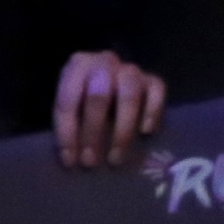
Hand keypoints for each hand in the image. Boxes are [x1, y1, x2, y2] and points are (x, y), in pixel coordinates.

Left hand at [54, 48, 165, 168]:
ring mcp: (131, 70)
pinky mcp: (152, 80)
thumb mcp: (70, 106)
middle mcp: (105, 61)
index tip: (71, 161)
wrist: (110, 82)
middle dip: (93, 132)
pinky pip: (157, 92)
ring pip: (129, 95)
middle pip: (99, 96)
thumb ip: (69, 123)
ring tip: (115, 157)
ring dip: (121, 130)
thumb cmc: (85, 99)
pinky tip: (145, 133)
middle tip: (91, 162)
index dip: (67, 132)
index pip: (68, 99)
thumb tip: (70, 158)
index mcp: (78, 65)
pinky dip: (151, 113)